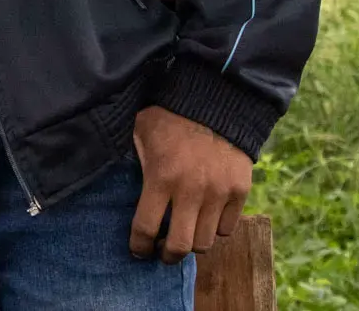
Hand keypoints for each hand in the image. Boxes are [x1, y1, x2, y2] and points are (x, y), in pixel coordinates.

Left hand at [129, 106, 251, 263]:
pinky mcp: (240, 192)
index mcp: (160, 177)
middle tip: (162, 252)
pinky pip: (227, 228)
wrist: (215, 103)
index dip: (139, 246)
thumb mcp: (140, 134)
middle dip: (167, 255)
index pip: (145, 227)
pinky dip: (215, 229)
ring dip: (192, 243)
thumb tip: (119, 184)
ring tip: (184, 235)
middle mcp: (191, 191)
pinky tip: (204, 219)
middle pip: (180, 245)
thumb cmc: (169, 118)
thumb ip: (134, 162)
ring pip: (205, 242)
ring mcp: (218, 193)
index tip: (138, 250)